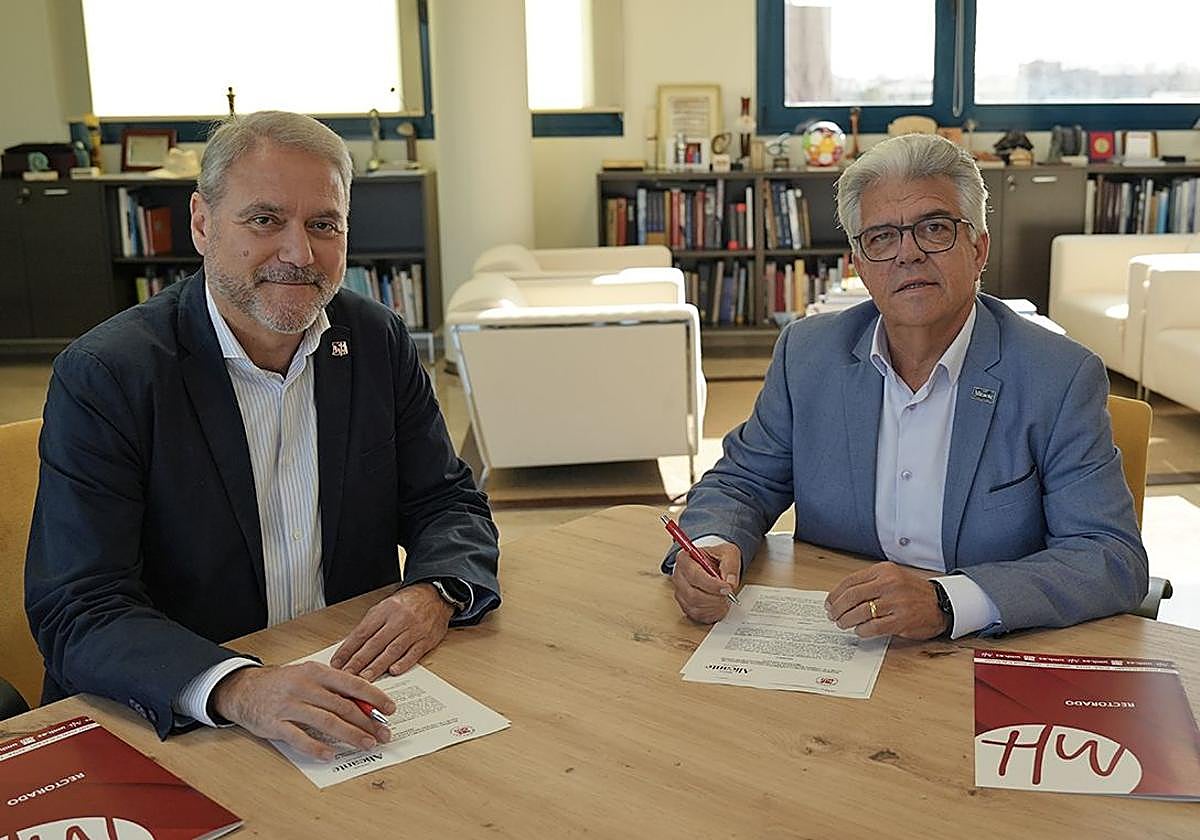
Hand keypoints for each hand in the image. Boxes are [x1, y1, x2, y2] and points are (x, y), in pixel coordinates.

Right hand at [212, 662, 394, 760]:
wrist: (244, 689)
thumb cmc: (283, 683)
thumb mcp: (310, 676)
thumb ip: (334, 688)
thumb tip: (365, 704)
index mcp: (316, 671)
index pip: (352, 684)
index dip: (374, 697)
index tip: (390, 709)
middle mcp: (304, 686)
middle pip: (342, 706)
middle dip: (367, 722)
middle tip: (383, 734)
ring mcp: (288, 705)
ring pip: (326, 721)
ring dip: (349, 735)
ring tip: (366, 744)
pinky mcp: (274, 723)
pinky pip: (299, 738)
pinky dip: (316, 747)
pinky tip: (331, 755)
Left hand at [329, 583, 453, 679]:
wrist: (434, 596)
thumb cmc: (407, 604)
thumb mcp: (384, 608)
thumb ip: (369, 627)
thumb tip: (350, 648)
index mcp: (384, 611)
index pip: (362, 633)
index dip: (348, 649)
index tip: (337, 663)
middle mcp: (398, 620)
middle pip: (375, 643)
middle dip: (358, 661)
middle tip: (346, 675)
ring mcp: (413, 630)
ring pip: (392, 650)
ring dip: (377, 666)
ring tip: (364, 679)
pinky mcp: (426, 640)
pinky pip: (414, 653)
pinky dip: (403, 663)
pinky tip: (393, 672)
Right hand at [671, 541, 741, 623]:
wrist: (714, 566)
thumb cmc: (717, 558)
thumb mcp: (728, 553)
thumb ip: (730, 565)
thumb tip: (730, 582)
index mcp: (684, 559)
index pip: (693, 574)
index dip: (711, 584)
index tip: (727, 587)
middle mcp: (678, 576)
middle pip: (692, 594)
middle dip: (714, 597)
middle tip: (728, 594)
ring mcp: (680, 592)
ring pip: (694, 606)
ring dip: (714, 605)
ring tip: (725, 598)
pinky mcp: (685, 605)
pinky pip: (697, 614)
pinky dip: (711, 612)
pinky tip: (720, 604)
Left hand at [824, 562, 948, 639]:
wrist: (940, 602)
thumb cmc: (912, 591)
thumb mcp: (891, 577)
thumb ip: (869, 583)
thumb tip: (841, 596)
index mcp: (883, 571)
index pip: (850, 581)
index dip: (835, 594)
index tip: (829, 603)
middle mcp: (889, 584)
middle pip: (852, 597)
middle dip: (838, 608)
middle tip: (832, 616)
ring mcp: (895, 602)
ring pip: (860, 612)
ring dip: (847, 620)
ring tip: (843, 623)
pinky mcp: (901, 620)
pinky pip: (873, 627)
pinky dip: (862, 630)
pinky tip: (860, 631)